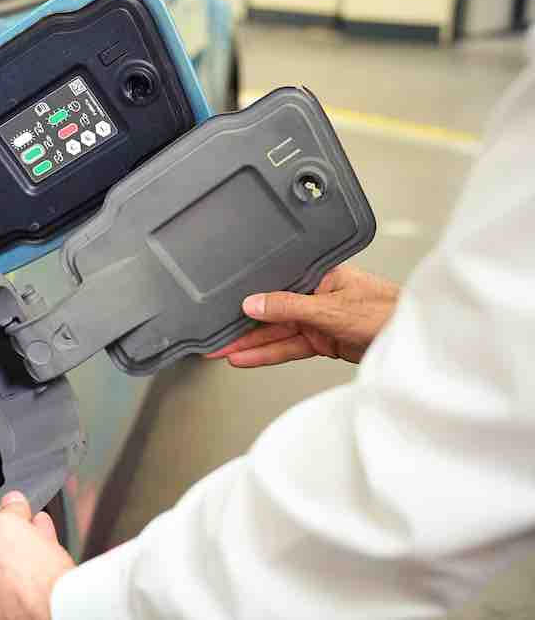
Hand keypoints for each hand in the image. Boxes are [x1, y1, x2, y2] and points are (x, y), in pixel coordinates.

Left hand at [0, 491, 75, 619]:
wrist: (70, 607)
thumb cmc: (32, 585)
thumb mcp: (6, 530)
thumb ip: (3, 513)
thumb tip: (12, 506)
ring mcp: (7, 606)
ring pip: (2, 565)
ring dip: (11, 537)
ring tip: (20, 514)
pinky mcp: (32, 604)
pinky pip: (27, 573)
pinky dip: (32, 549)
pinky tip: (42, 530)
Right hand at [206, 264, 398, 365]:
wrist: (414, 340)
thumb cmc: (388, 312)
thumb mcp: (330, 308)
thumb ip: (289, 307)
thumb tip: (255, 303)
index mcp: (320, 274)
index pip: (276, 282)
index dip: (249, 296)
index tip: (224, 306)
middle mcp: (317, 294)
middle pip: (272, 310)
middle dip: (243, 325)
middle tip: (216, 335)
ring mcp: (319, 318)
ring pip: (277, 332)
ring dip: (251, 343)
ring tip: (223, 350)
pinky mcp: (324, 340)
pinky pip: (289, 347)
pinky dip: (269, 353)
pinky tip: (248, 357)